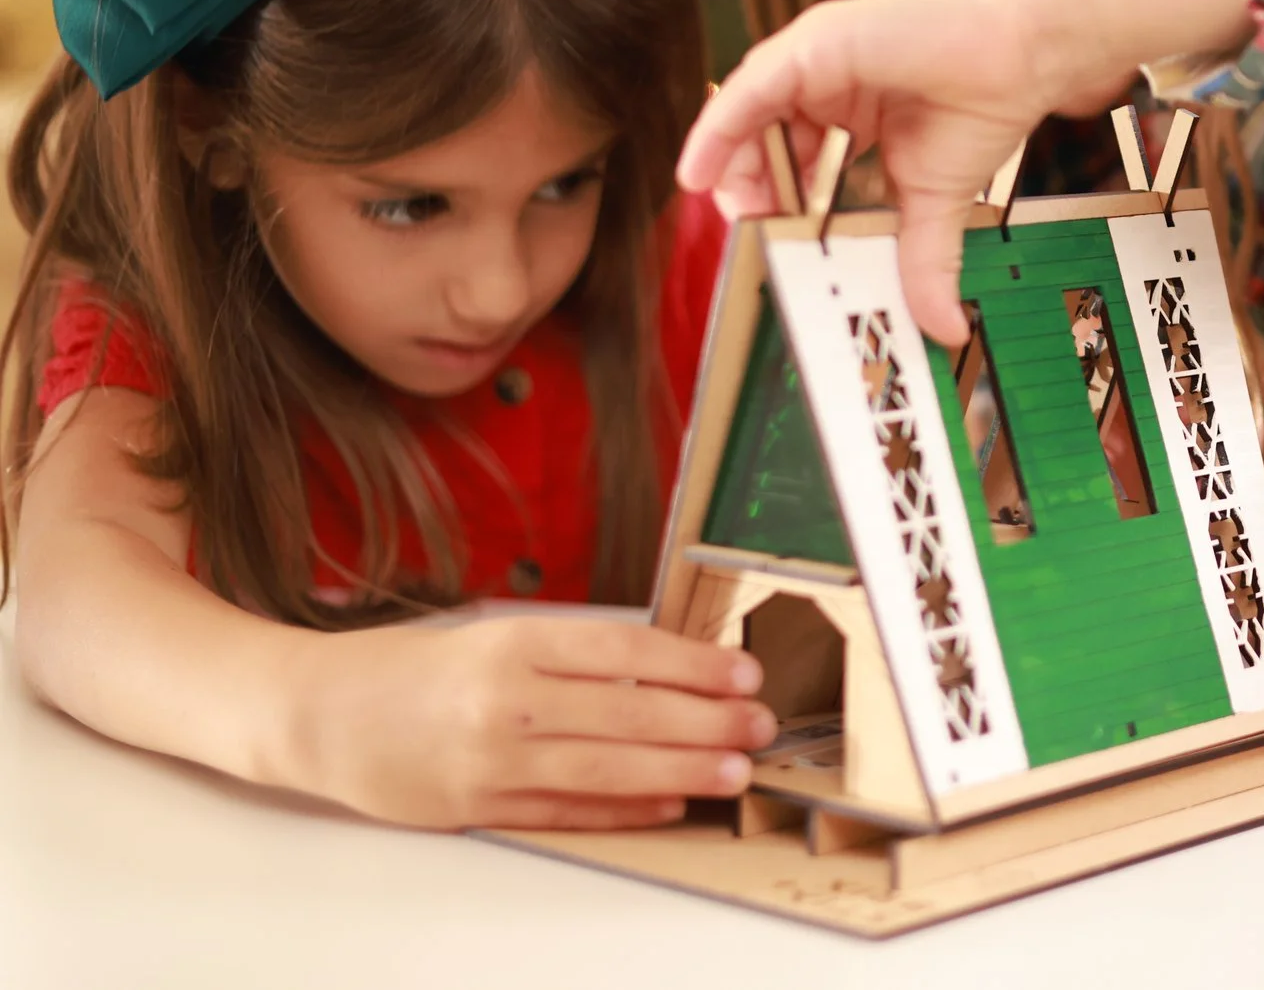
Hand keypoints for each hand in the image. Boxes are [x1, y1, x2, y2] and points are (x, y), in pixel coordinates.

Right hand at [291, 617, 775, 830]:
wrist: (318, 713)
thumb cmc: (417, 668)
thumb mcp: (495, 635)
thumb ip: (571, 656)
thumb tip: (668, 670)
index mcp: (515, 643)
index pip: (625, 651)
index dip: (693, 664)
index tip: (744, 673)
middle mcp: (507, 701)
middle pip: (628, 713)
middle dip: (706, 722)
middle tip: (761, 726)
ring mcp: (492, 761)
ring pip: (606, 768)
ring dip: (680, 771)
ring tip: (734, 770)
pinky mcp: (477, 808)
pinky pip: (567, 812)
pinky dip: (625, 811)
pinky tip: (671, 804)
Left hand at [676, 0, 1132, 345]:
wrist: (1021, 57)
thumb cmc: (983, 107)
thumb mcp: (934, 201)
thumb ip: (923, 261)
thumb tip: (947, 331)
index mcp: (852, 113)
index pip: (793, 161)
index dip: (776, 202)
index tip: (774, 241)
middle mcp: (825, 84)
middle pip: (760, 141)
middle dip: (751, 191)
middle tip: (755, 232)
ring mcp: (815, 61)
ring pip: (745, 117)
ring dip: (731, 169)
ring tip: (736, 212)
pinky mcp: (812, 45)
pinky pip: (747, 93)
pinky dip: (716, 133)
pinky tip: (700, 173)